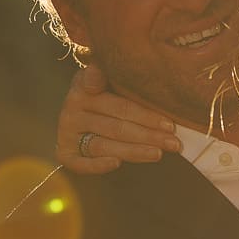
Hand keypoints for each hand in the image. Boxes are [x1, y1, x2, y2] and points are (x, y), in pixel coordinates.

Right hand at [55, 66, 181, 173]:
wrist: (82, 107)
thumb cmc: (107, 90)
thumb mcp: (110, 76)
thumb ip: (111, 73)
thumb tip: (96, 75)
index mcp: (84, 86)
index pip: (120, 105)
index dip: (146, 116)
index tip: (170, 124)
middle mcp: (71, 109)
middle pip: (117, 127)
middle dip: (149, 136)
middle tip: (174, 143)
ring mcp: (66, 131)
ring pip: (104, 145)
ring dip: (133, 151)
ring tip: (158, 153)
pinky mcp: (64, 151)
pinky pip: (79, 163)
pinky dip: (97, 165)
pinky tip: (117, 164)